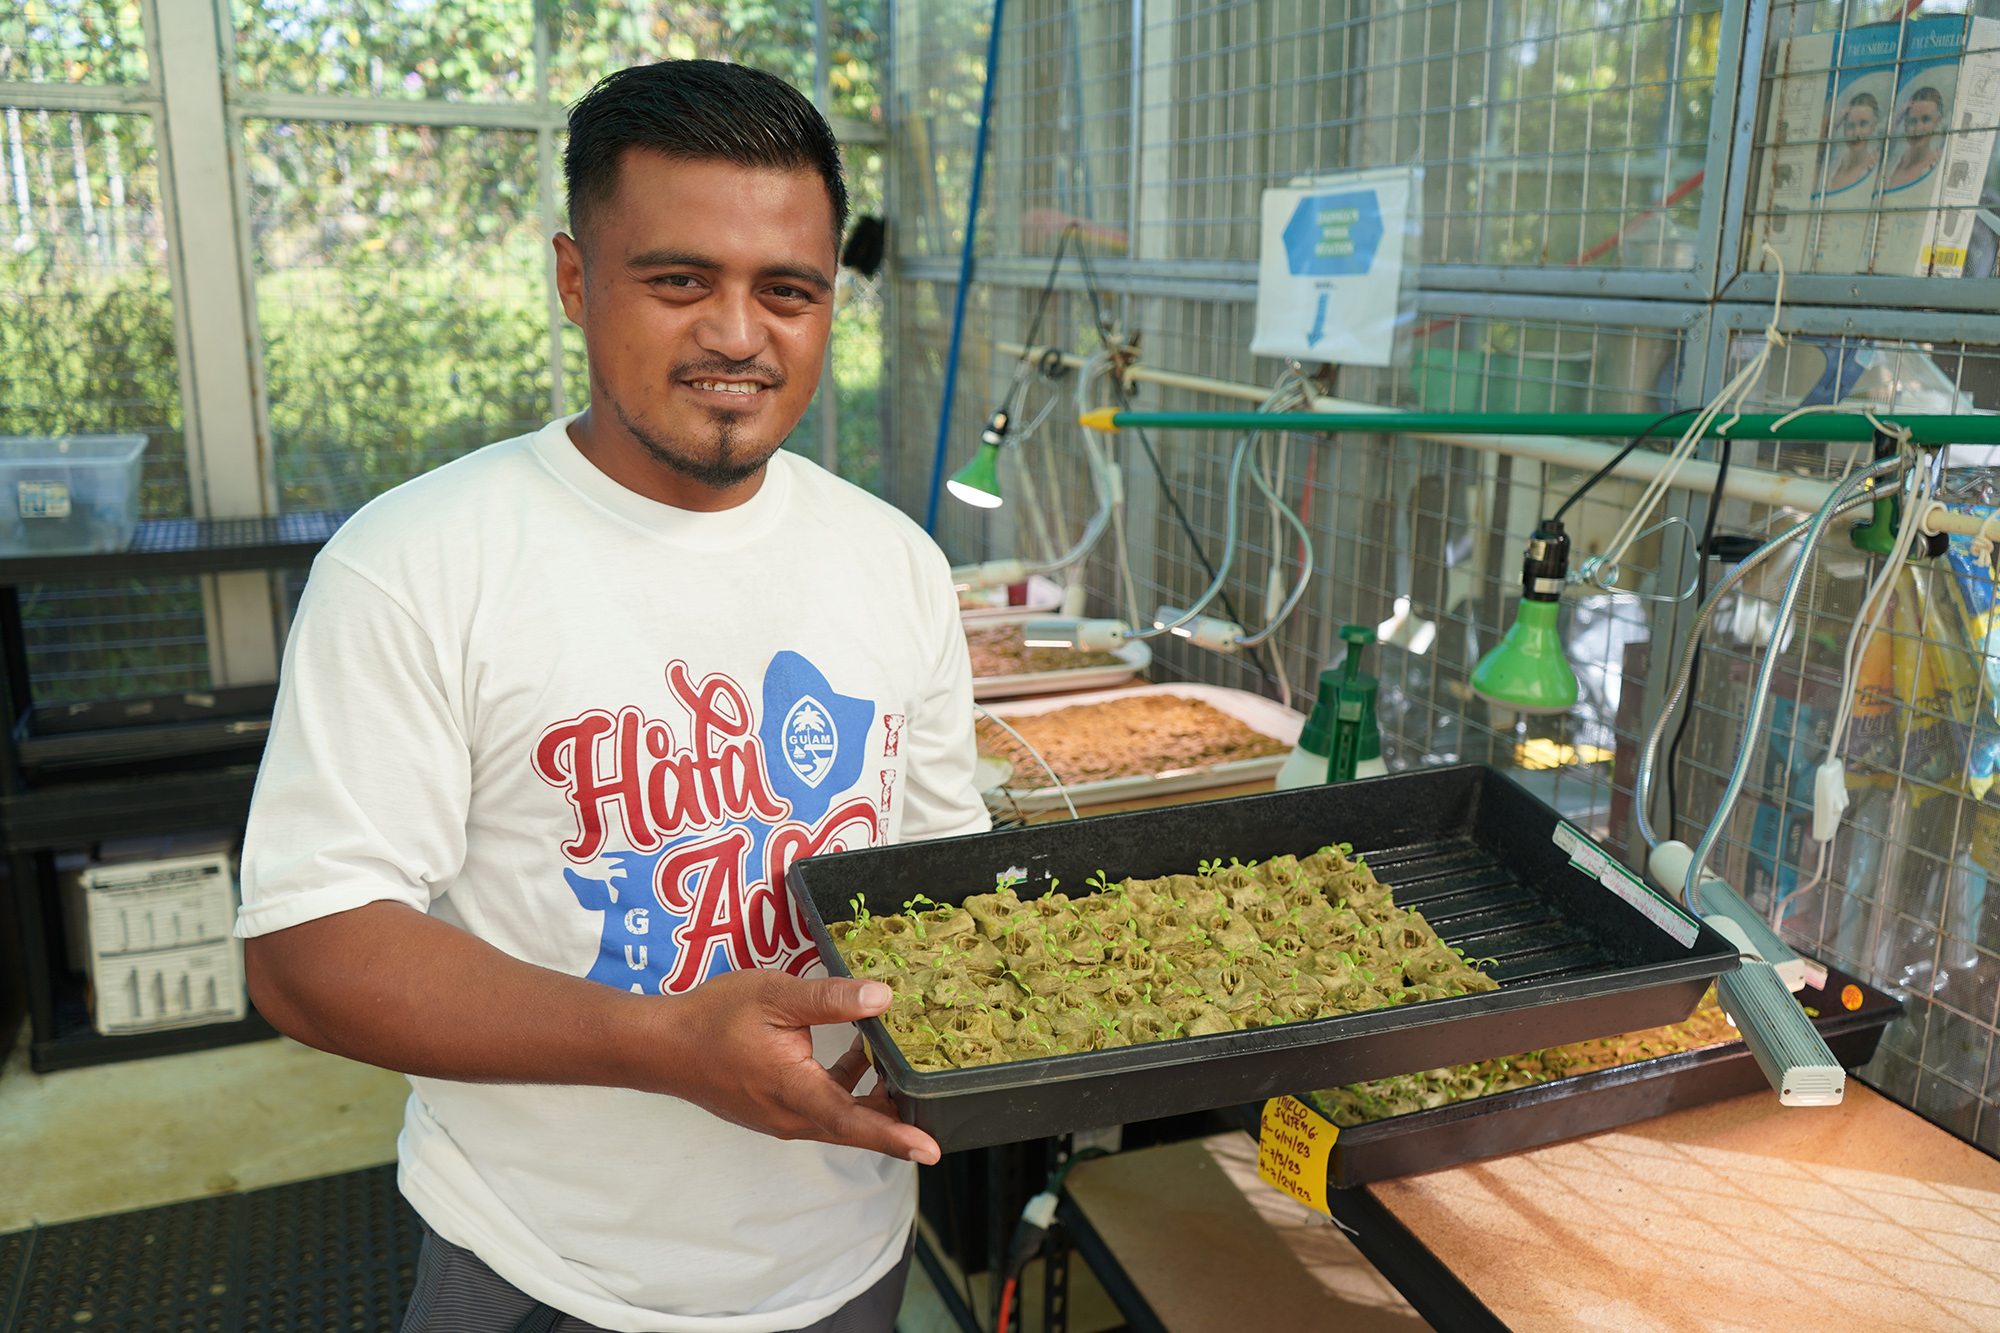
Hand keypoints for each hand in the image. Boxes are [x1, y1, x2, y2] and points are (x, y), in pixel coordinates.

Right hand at [650, 968, 941, 1164]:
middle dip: (897, 1115)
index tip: (931, 1149)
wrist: (663, 1045)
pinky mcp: (775, 1111)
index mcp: (794, 1091)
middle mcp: (791, 1117)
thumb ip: (831, 998)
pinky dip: (846, 1088)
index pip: (853, 1121)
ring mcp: (781, 1119)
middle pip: (855, 1126)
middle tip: (934, 1093)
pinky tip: (856, 1054)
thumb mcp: (776, 995)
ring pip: (839, 1118)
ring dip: (871, 1097)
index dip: (895, 1134)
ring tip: (900, 1064)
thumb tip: (883, 997)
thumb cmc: (713, 1019)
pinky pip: (821, 1110)